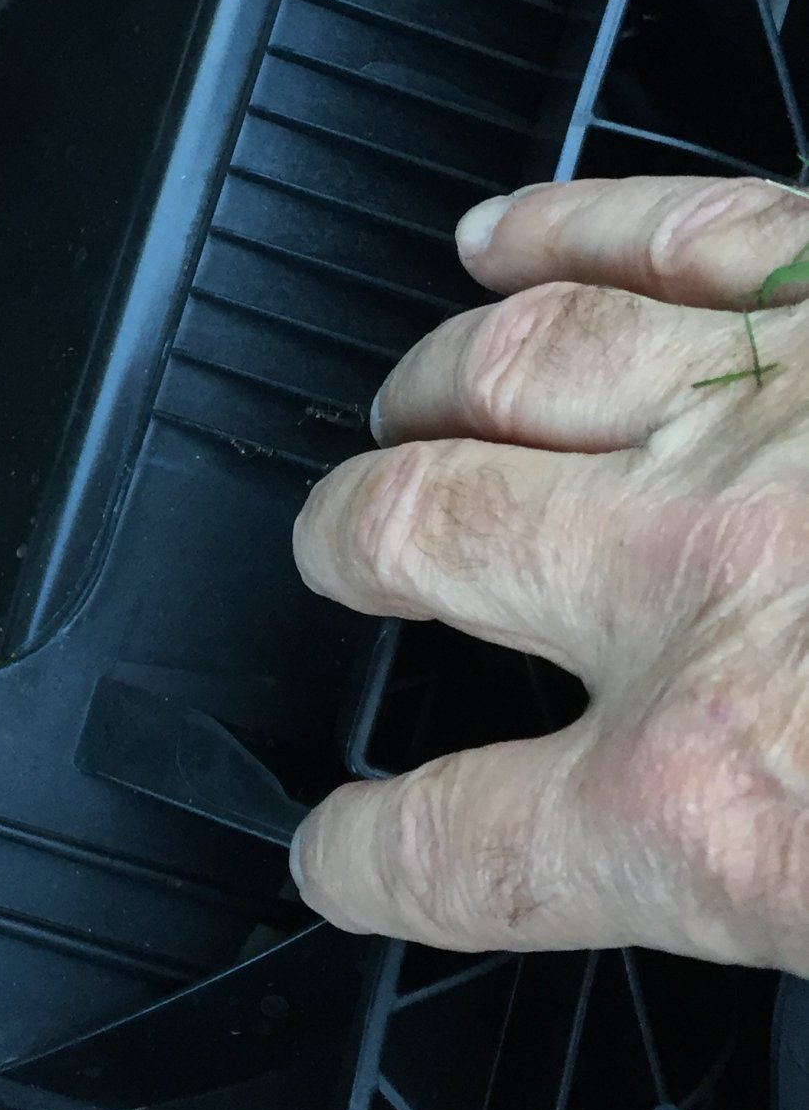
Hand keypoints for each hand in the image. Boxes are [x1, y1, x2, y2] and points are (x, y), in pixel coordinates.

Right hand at [289, 175, 808, 972]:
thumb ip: (762, 883)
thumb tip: (741, 879)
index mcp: (716, 794)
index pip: (456, 847)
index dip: (369, 855)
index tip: (342, 852)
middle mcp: (701, 578)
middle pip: (423, 533)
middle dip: (352, 544)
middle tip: (349, 555)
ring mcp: (768, 414)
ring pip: (516, 365)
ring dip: (432, 385)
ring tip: (408, 405)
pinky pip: (669, 231)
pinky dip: (564, 226)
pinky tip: (504, 238)